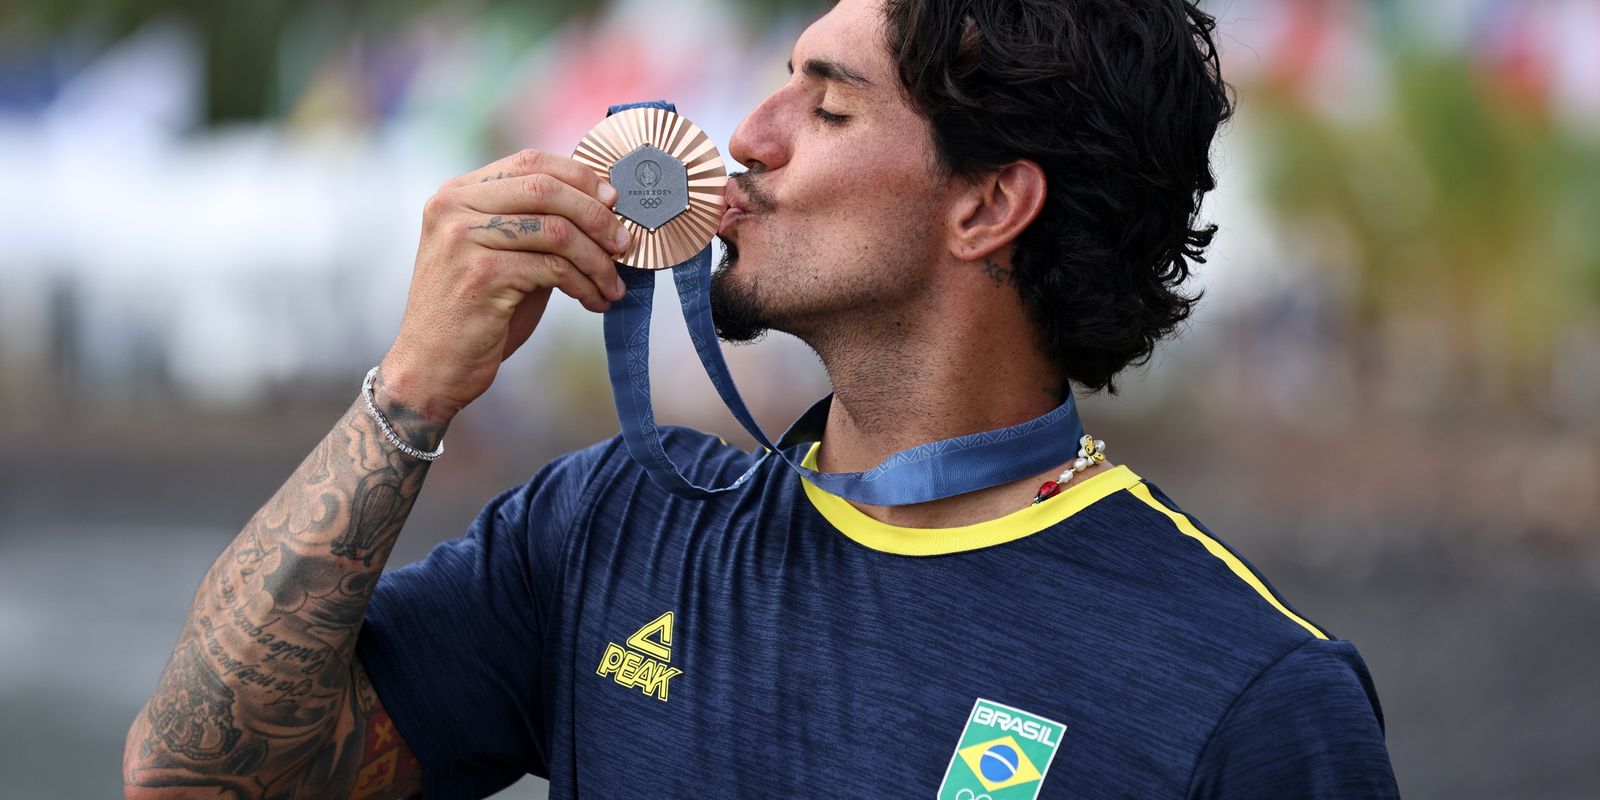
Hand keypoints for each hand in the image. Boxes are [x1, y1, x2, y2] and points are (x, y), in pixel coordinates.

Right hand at [379, 149, 631, 422]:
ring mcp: (463, 238)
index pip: (530, 161)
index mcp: (458, 193)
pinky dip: (584, 285)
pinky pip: (553, 269)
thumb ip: (537, 226)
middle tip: (624, 244)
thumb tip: (604, 207)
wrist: (432, 368)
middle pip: (546, 188)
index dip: (580, 177)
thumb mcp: (503, 256)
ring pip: (556, 230)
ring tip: (612, 284)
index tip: (614, 201)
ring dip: (597, 259)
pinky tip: (594, 301)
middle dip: (597, 216)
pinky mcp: (480, 274)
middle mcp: (454, 207)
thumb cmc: (475, 314)